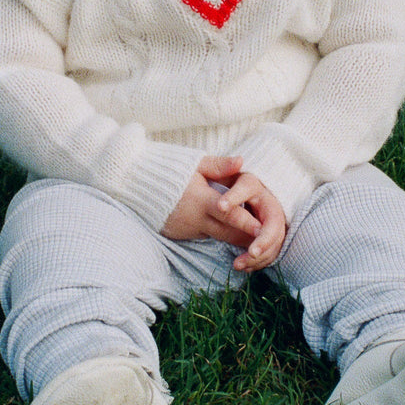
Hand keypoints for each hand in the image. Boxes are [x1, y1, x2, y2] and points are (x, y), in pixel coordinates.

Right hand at [162, 157, 285, 271]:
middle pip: (226, 232)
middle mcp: (195, 218)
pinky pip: (204, 237)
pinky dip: (218, 236)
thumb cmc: (166, 169)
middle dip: (247, 238)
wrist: (135, 183)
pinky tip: (231, 237)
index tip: (263, 229)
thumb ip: (219, 166)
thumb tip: (242, 161)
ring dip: (235, 240)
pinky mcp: (180, 234)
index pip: (228, 214)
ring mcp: (187, 229)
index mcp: (200, 199)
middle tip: (268, 242)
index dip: (246, 223)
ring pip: (217, 238)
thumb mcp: (193, 163)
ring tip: (256, 242)